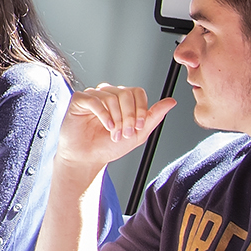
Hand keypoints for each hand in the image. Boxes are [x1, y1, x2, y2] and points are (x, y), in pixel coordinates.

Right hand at [59, 84, 175, 175]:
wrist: (89, 158)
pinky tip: (106, 126)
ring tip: (114, 133)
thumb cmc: (109, 146)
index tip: (138, 126)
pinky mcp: (79, 99)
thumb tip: (171, 101)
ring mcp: (93, 96)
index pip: (137, 92)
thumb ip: (154, 116)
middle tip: (125, 132)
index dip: (140, 109)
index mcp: (122, 101)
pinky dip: (103, 114)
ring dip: (116, 119)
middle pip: (126, 93)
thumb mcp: (138, 133)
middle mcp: (108, 95)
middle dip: (129, 116)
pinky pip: (94, 100)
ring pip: (111, 97)